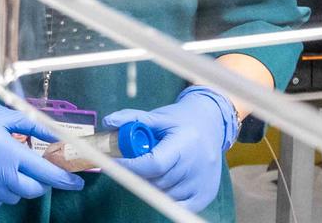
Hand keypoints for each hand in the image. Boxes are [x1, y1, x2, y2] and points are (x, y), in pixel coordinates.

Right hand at [0, 73, 82, 209]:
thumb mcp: (4, 114)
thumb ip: (35, 128)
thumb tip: (61, 139)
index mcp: (6, 149)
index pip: (45, 172)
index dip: (65, 179)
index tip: (77, 182)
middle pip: (31, 190)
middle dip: (40, 182)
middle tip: (36, 169)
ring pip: (13, 197)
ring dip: (18, 186)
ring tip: (8, 167)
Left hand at [103, 86, 238, 211]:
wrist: (212, 125)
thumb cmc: (181, 121)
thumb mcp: (158, 116)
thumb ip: (132, 118)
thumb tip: (108, 121)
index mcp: (186, 143)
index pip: (154, 164)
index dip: (131, 166)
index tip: (114, 162)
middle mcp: (197, 165)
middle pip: (157, 180)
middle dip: (138, 174)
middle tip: (134, 163)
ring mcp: (203, 182)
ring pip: (164, 193)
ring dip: (152, 184)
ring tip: (154, 168)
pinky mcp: (206, 194)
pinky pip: (178, 204)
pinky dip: (165, 196)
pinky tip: (164, 181)